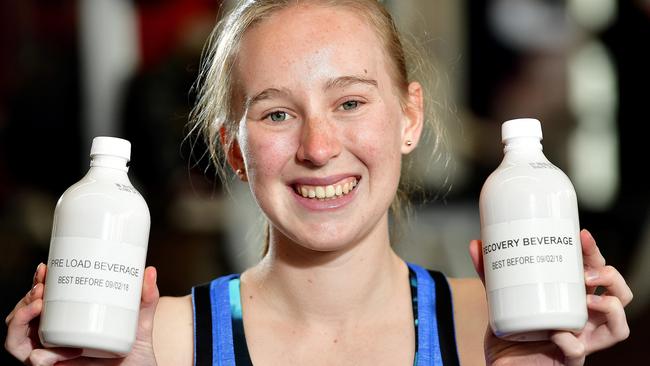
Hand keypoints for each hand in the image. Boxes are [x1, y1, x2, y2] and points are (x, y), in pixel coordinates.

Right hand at [4, 263, 159, 365]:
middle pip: (25, 316)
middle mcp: (55, 337)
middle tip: (41, 286)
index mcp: (68, 321)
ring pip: (18, 339)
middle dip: (25, 298)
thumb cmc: (135, 352)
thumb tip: (149, 270)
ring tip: (38, 304)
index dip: (38, 283)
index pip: (43, 299)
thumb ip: (147, 298)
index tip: (45, 268)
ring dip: (20, 319)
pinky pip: (34, 363)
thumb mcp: (140, 322)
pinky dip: (34, 355)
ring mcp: (52, 355)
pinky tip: (41, 350)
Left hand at [469, 229, 632, 365]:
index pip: (595, 273)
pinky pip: (579, 351)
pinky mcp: (569, 361)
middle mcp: (583, 320)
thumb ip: (490, 276)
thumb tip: (476, 245)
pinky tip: (558, 333)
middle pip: (617, 295)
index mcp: (572, 300)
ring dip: (609, 307)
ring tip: (587, 298)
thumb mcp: (500, 300)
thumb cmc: (509, 335)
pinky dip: (572, 342)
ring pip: (618, 327)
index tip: (581, 236)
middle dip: (609, 275)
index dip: (593, 254)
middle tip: (585, 270)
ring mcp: (581, 341)